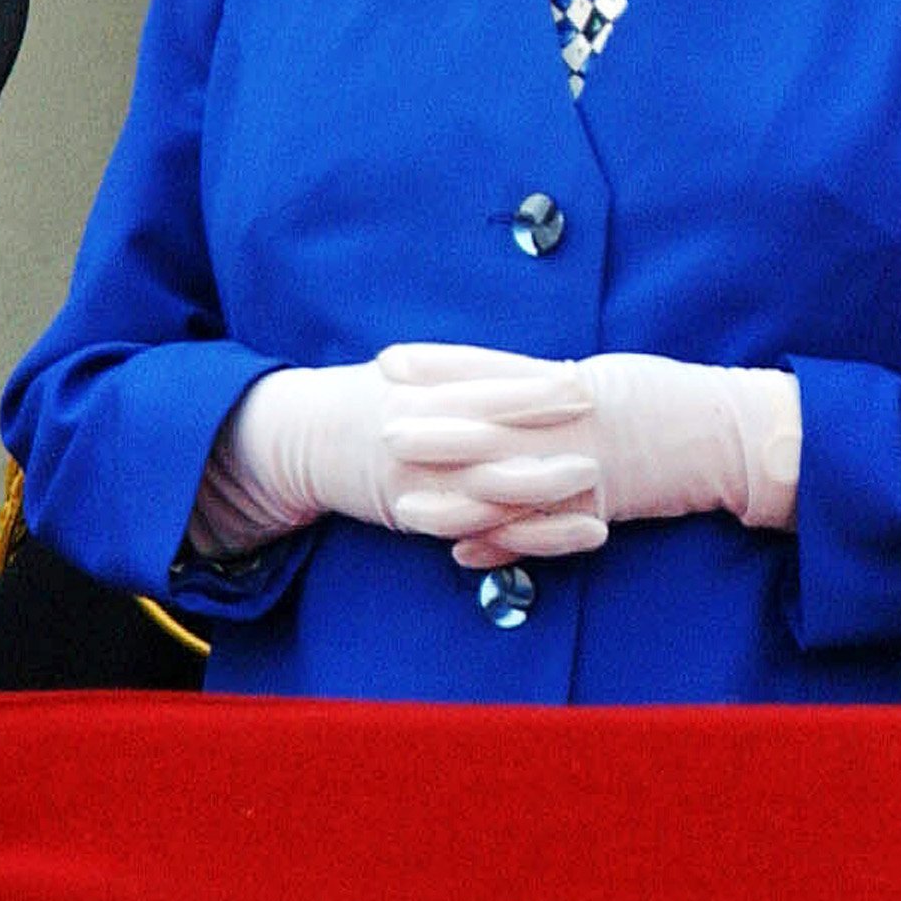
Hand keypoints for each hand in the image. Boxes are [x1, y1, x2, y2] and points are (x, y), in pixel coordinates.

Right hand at [197, 345, 608, 554]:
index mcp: (419, 390)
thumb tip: (522, 368)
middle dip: (546, 422)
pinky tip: (554, 532)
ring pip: (487, 479)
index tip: (578, 375)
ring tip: (595, 477)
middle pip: (492, 426)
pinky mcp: (416, 512)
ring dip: (543, 481)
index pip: (484, 382)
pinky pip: (472, 526)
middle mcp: (419, 428)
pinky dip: (518, 532)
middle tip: (600, 416)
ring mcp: (417, 473)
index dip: (531, 380)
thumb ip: (457, 374)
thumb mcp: (404, 377)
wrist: (300, 438)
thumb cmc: (362, 402)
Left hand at [373, 347, 804, 567]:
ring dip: (453, 496)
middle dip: (430, 427)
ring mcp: (583, 465)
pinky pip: (543, 529)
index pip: (487, 368)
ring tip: (402, 505)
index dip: (435, 365)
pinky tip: (462, 554)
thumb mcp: (602, 377)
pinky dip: (503, 542)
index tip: (387, 359)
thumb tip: (496, 381)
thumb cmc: (666, 398)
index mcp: (565, 381)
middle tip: (379, 427)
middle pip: (487, 424)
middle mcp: (568, 421)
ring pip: (508, 483)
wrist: (728, 434)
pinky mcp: (599, 507)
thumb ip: (546, 383)